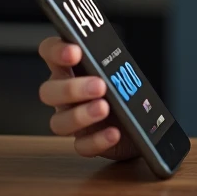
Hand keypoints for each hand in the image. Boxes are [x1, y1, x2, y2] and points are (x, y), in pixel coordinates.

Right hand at [37, 36, 138, 161]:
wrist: (147, 123)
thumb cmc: (128, 90)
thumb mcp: (122, 69)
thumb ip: (110, 60)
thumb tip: (110, 49)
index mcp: (71, 70)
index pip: (51, 53)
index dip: (56, 50)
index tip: (74, 51)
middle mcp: (66, 96)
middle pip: (49, 92)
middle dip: (71, 88)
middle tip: (99, 85)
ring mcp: (73, 121)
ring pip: (59, 122)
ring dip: (81, 115)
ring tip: (104, 108)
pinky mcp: (86, 142)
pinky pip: (82, 145)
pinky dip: (97, 140)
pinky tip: (113, 133)